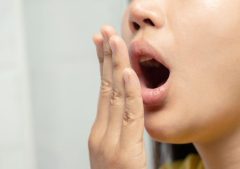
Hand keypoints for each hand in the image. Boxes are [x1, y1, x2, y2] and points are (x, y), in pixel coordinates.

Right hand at [88, 26, 146, 168]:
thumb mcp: (115, 150)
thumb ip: (119, 129)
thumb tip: (126, 107)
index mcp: (100, 132)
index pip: (103, 91)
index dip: (104, 66)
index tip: (104, 44)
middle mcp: (101, 134)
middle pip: (106, 88)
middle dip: (107, 58)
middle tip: (106, 32)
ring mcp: (109, 143)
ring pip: (115, 97)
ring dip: (116, 67)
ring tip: (115, 41)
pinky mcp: (124, 153)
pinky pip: (129, 117)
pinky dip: (129, 94)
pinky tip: (128, 74)